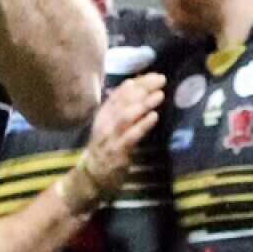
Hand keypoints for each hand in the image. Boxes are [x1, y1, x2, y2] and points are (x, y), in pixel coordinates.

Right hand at [80, 73, 164, 194]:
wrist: (91, 176)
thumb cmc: (104, 149)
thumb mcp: (109, 126)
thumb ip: (121, 109)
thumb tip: (137, 89)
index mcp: (104, 113)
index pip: (121, 92)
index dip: (138, 82)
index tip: (153, 74)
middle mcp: (106, 121)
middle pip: (125, 100)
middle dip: (143, 88)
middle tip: (161, 79)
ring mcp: (111, 136)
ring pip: (127, 115)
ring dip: (144, 103)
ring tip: (159, 94)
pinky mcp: (118, 151)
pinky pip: (131, 136)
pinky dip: (143, 125)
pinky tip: (154, 117)